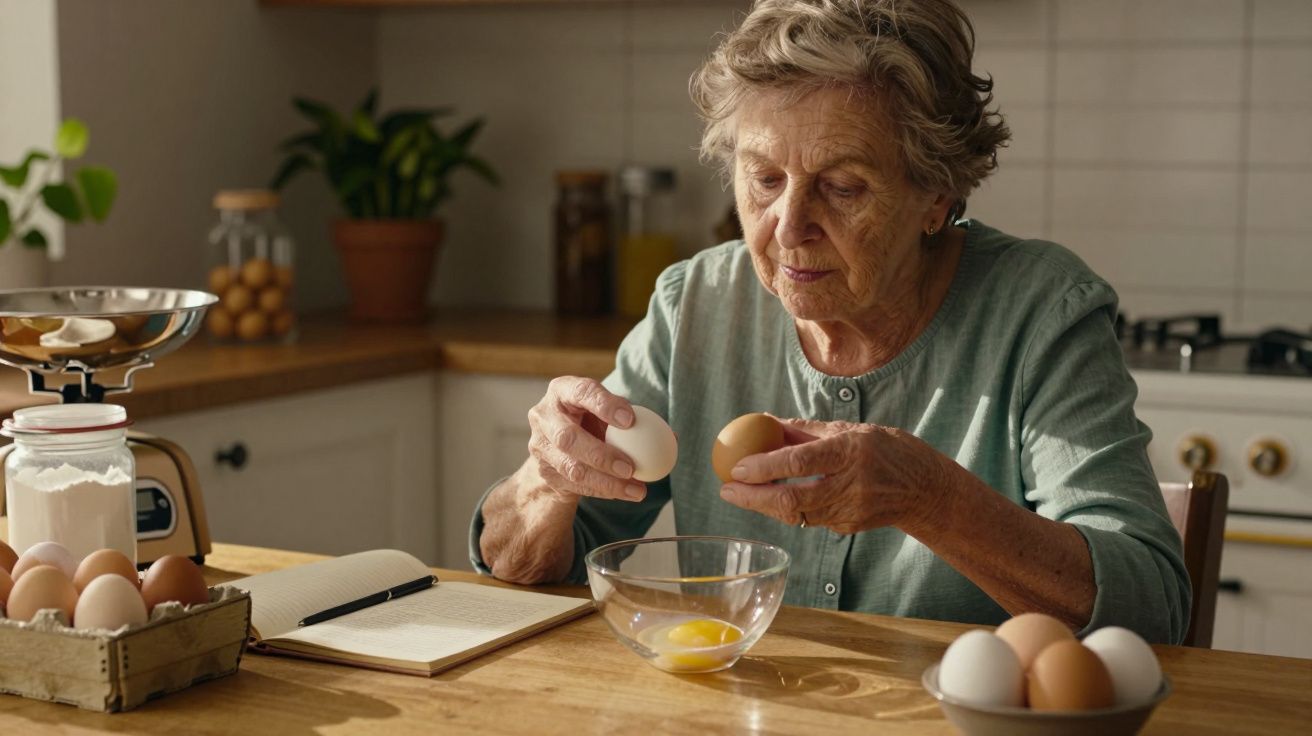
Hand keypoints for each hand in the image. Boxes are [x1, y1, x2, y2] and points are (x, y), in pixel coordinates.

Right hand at [524, 376, 646, 502]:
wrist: (560, 448)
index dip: (605, 405)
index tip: (631, 420)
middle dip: (602, 455)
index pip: (581, 392)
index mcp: (562, 391)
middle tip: (631, 468)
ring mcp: (540, 446)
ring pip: (571, 468)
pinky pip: (575, 486)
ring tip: (636, 489)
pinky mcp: (544, 472)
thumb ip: (634, 419)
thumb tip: (672, 436)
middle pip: (568, 437)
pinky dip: (603, 491)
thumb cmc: (593, 421)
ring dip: (607, 481)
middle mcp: (544, 416)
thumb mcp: (607, 412)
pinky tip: (624, 493)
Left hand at [718, 417, 955, 534]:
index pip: (798, 463)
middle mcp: (850, 484)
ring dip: (764, 505)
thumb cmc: (884, 449)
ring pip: (795, 514)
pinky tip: (771, 499)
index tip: (736, 467)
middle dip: (753, 498)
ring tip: (740, 494)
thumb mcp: (849, 429)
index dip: (763, 467)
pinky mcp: (849, 526)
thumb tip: (765, 423)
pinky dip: (788, 509)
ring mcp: (850, 510)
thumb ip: (805, 431)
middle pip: (791, 499)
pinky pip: (810, 518)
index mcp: (849, 452)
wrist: (926, 488)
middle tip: (726, 491)